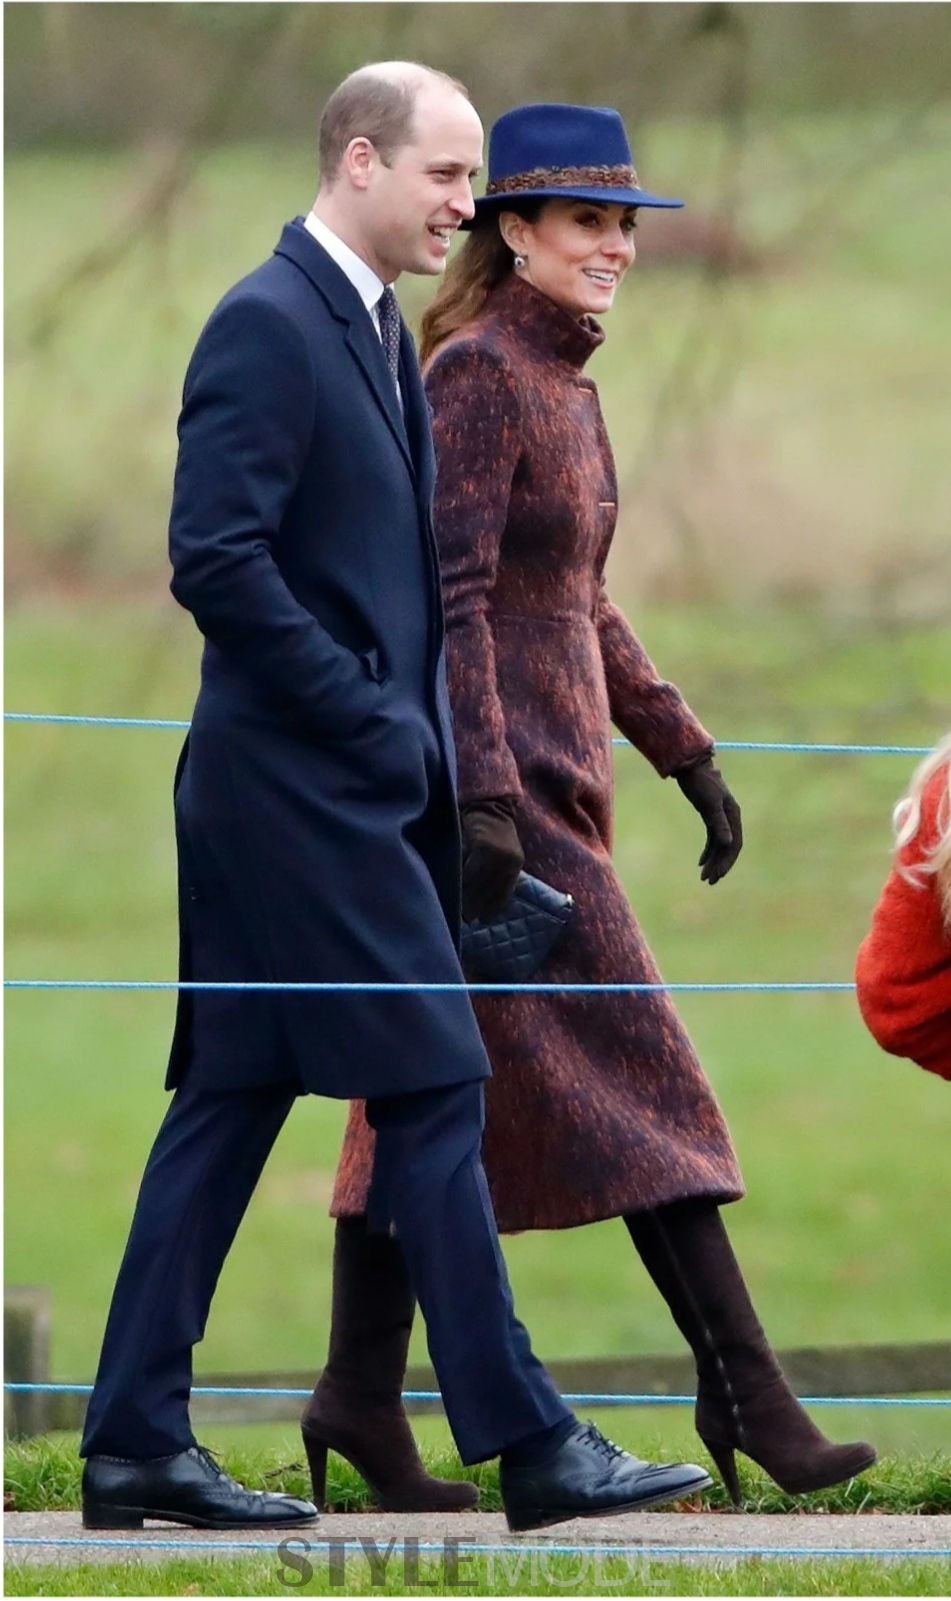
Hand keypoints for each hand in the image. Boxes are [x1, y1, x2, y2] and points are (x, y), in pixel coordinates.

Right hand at [460, 797, 523, 921]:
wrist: (487, 802)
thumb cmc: (489, 829)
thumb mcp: (499, 852)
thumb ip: (493, 871)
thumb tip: (481, 897)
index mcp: (516, 864)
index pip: (504, 893)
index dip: (493, 908)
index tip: (482, 920)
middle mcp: (510, 861)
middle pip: (491, 890)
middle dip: (478, 906)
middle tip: (466, 919)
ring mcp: (498, 853)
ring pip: (480, 883)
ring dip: (468, 898)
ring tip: (458, 909)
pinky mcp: (485, 846)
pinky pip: (470, 870)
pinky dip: (462, 881)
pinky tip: (454, 889)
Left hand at [674, 757, 742, 884]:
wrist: (690, 766)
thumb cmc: (700, 783)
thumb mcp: (709, 804)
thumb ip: (719, 824)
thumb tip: (729, 844)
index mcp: (733, 815)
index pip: (734, 844)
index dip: (727, 861)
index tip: (717, 875)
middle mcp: (730, 817)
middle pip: (728, 847)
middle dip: (719, 865)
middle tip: (708, 881)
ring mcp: (721, 817)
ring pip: (719, 844)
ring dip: (713, 860)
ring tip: (703, 876)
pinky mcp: (710, 815)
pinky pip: (712, 838)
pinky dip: (707, 850)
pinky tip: (700, 862)